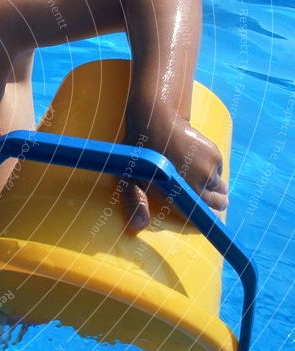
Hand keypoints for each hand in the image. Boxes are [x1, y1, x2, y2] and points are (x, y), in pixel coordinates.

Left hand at [121, 114, 227, 232]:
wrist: (155, 123)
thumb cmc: (139, 155)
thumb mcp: (130, 180)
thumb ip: (136, 204)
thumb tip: (138, 227)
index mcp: (182, 196)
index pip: (206, 217)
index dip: (205, 215)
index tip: (201, 211)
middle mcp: (201, 186)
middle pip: (221, 203)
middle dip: (214, 200)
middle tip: (200, 192)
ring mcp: (210, 170)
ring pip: (221, 185)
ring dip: (212, 183)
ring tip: (193, 173)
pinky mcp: (215, 155)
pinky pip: (219, 168)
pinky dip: (212, 167)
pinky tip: (194, 158)